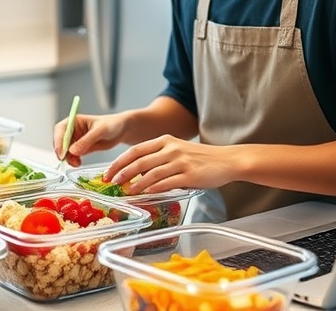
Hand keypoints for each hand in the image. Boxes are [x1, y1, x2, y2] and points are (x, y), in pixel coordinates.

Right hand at [53, 111, 127, 167]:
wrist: (121, 131)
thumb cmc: (111, 124)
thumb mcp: (100, 131)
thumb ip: (86, 140)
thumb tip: (72, 150)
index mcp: (74, 121)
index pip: (60, 129)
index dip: (58, 141)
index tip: (61, 152)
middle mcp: (72, 130)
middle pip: (60, 141)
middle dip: (62, 152)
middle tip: (67, 160)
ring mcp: (76, 140)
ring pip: (65, 151)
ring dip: (68, 158)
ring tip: (77, 163)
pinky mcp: (80, 148)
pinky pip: (72, 156)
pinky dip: (73, 161)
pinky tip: (79, 163)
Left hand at [103, 136, 235, 193]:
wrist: (227, 160)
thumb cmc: (201, 158)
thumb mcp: (177, 151)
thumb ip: (158, 159)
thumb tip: (137, 175)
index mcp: (165, 141)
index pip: (135, 150)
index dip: (119, 162)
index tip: (108, 172)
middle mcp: (171, 149)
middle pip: (140, 161)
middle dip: (122, 173)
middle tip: (112, 183)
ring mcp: (180, 162)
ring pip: (151, 173)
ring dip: (136, 184)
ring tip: (127, 191)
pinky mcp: (190, 175)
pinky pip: (167, 182)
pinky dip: (154, 188)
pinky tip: (146, 193)